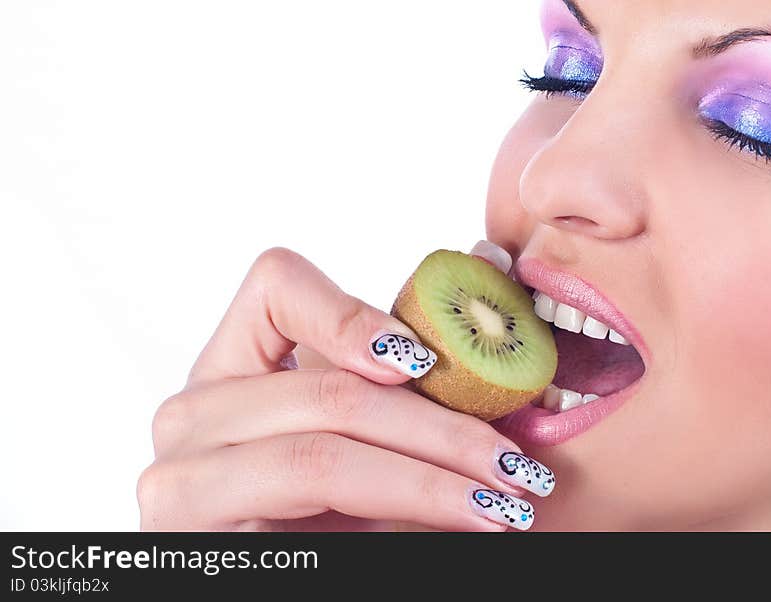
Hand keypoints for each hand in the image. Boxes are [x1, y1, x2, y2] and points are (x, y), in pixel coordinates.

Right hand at [137, 244, 554, 530]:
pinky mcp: (192, 544)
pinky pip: (306, 518)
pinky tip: (451, 528)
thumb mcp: (361, 434)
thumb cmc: (328, 507)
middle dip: (440, 430)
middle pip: (328, 392)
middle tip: (517, 465)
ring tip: (502, 505)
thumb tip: (490, 261)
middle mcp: (192, 413)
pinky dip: (394, 521)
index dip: (352, 313)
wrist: (282, 577)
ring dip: (429, 482)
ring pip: (319, 459)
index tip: (425, 361)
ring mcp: (181, 481)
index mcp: (231, 367)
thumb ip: (404, 374)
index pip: (275, 287)